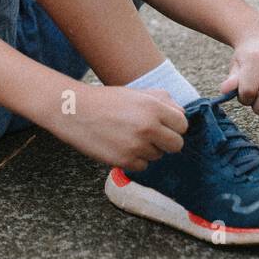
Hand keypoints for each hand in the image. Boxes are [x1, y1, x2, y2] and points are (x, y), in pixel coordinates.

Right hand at [64, 85, 188, 171]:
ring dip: (148, 150)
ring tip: (130, 136)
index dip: (175, 126)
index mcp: (153, 106)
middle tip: (152, 136)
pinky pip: (142, 166)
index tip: (165, 126)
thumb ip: (164, 101)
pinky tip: (122, 146)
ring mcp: (137, 145)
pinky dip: (135, 159)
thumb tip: (182, 115)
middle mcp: (148, 126)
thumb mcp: (138, 93)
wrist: (75, 111)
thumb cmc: (107, 101)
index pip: (183, 124)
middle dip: (167, 142)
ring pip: (158, 156)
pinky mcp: (124, 160)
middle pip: (176, 145)